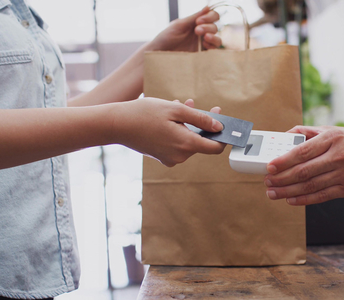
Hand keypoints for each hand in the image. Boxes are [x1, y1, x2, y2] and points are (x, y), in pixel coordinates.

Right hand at [110, 98, 224, 166]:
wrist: (117, 125)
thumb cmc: (144, 114)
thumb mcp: (175, 110)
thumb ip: (200, 118)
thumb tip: (218, 126)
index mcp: (185, 145)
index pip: (215, 148)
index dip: (223, 136)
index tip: (226, 125)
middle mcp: (180, 156)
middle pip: (201, 142)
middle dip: (202, 123)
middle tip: (200, 105)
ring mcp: (170, 158)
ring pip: (188, 141)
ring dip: (189, 124)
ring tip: (181, 106)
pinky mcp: (162, 157)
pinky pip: (177, 144)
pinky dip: (178, 131)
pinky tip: (171, 117)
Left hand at [148, 6, 221, 51]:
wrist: (158, 54)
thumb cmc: (166, 38)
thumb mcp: (179, 25)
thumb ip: (194, 17)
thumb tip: (208, 7)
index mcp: (196, 24)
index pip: (212, 17)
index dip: (210, 16)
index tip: (198, 21)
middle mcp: (201, 34)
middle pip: (215, 27)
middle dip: (208, 27)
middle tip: (196, 30)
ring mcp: (202, 45)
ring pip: (217, 40)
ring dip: (213, 36)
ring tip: (204, 38)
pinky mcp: (201, 56)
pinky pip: (214, 52)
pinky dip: (213, 47)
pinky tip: (205, 45)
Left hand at [264, 126, 343, 205]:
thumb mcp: (333, 130)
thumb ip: (308, 132)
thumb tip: (284, 136)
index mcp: (332, 139)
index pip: (302, 151)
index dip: (283, 161)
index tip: (270, 166)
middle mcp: (338, 157)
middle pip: (303, 171)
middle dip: (281, 178)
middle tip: (267, 181)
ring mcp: (343, 175)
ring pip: (310, 186)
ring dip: (288, 191)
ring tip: (273, 192)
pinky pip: (321, 196)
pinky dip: (303, 199)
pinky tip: (290, 199)